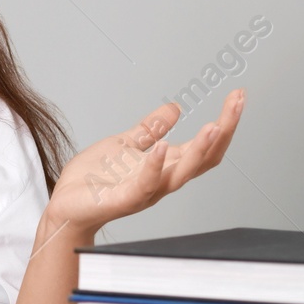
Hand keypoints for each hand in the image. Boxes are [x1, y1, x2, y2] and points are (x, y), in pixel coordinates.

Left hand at [44, 89, 244, 235]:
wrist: (66, 206)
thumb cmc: (93, 181)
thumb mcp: (124, 144)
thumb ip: (150, 129)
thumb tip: (175, 108)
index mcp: (166, 165)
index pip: (206, 145)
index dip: (225, 121)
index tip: (238, 96)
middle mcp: (163, 179)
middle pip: (205, 157)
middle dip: (225, 129)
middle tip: (238, 102)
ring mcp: (146, 191)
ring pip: (183, 173)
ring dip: (200, 150)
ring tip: (215, 126)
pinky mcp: (124, 199)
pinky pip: (145, 185)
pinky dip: (155, 167)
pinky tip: (162, 147)